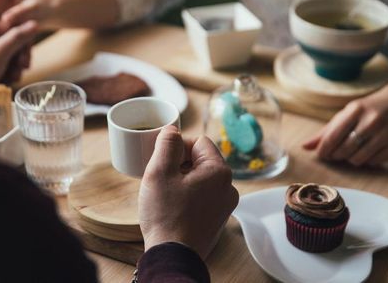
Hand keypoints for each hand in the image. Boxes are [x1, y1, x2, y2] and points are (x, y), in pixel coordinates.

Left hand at [0, 21, 37, 87]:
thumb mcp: (0, 51)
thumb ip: (18, 37)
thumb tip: (34, 23)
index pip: (15, 28)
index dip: (24, 44)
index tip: (24, 59)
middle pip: (13, 43)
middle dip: (18, 59)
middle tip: (19, 71)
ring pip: (9, 55)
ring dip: (13, 68)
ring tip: (11, 79)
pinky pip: (1, 64)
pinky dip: (5, 72)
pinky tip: (5, 81)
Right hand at [139, 126, 238, 258]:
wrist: (172, 256)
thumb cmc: (166, 215)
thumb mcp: (159, 172)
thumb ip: (167, 144)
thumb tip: (172, 130)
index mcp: (219, 171)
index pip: (198, 141)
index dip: (177, 146)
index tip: (162, 160)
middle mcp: (228, 187)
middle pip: (201, 160)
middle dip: (179, 164)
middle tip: (160, 178)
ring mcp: (225, 205)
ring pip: (201, 179)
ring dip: (182, 180)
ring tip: (165, 194)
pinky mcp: (217, 219)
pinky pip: (202, 196)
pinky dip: (187, 196)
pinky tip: (172, 207)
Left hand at [303, 80, 387, 165]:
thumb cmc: (369, 108)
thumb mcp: (347, 113)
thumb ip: (326, 131)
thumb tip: (305, 147)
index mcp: (356, 110)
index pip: (333, 136)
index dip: (323, 149)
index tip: (321, 154)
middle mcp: (372, 121)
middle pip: (344, 150)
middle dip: (336, 155)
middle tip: (335, 153)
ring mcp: (386, 134)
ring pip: (358, 159)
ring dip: (350, 159)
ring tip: (351, 151)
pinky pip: (373, 162)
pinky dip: (366, 160)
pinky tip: (367, 151)